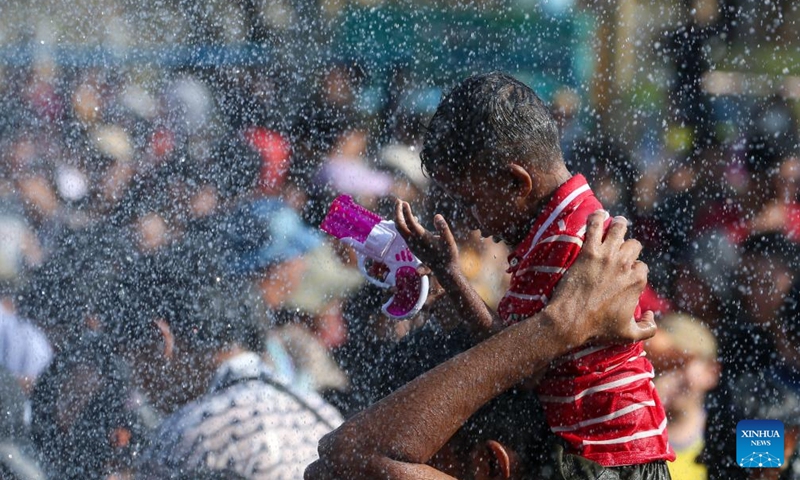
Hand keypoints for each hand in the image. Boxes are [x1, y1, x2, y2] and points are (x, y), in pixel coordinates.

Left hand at [394, 199, 459, 274]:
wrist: (445, 271)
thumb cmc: (448, 255)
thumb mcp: (449, 240)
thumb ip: (443, 228)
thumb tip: (437, 216)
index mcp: (421, 238)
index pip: (409, 222)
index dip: (405, 211)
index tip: (404, 202)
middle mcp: (413, 242)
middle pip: (399, 225)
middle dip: (397, 212)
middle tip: (398, 200)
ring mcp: (412, 245)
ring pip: (400, 229)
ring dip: (400, 217)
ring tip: (403, 205)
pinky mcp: (414, 247)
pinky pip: (405, 233)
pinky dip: (405, 223)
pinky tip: (414, 219)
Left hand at [548, 211, 655, 345]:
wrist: (570, 321)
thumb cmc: (597, 329)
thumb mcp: (628, 335)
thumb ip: (647, 328)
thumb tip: (652, 316)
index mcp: (637, 281)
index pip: (642, 267)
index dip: (634, 269)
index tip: (625, 273)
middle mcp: (625, 265)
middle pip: (633, 246)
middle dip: (628, 247)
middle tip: (620, 248)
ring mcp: (607, 256)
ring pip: (619, 230)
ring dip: (619, 225)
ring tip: (617, 223)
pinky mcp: (589, 252)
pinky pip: (595, 226)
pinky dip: (597, 217)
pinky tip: (598, 213)